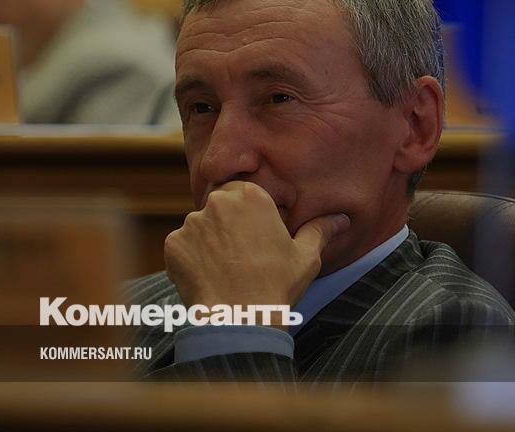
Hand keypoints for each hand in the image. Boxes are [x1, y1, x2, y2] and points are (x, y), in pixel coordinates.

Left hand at [163, 181, 349, 324]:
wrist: (239, 321)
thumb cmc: (277, 286)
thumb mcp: (306, 257)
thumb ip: (320, 230)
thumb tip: (341, 218)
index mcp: (251, 196)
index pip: (245, 192)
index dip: (250, 214)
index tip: (257, 237)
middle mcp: (218, 202)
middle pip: (220, 206)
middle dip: (228, 224)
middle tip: (242, 255)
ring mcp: (192, 223)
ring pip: (201, 226)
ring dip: (209, 241)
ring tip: (225, 270)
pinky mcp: (173, 244)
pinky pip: (183, 246)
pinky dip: (192, 258)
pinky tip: (209, 277)